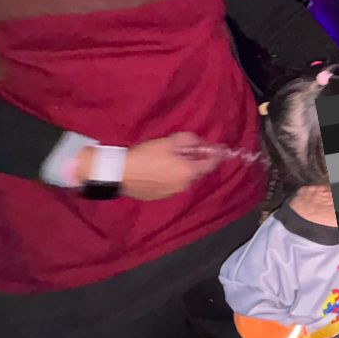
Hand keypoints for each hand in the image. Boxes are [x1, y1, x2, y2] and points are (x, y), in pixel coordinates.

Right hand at [78, 133, 220, 200]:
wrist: (119, 173)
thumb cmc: (146, 155)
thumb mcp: (169, 142)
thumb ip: (189, 140)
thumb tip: (200, 143)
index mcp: (189, 172)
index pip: (211, 164)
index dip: (216, 155)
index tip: (219, 148)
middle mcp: (184, 186)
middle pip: (195, 171)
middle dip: (194, 161)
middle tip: (185, 150)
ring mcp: (170, 193)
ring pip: (182, 179)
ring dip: (181, 170)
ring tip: (168, 159)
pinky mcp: (158, 196)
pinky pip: (169, 185)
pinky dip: (168, 177)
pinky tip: (157, 170)